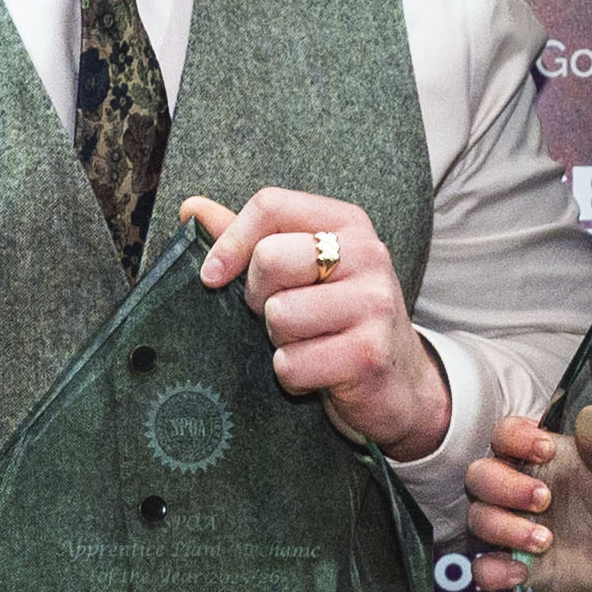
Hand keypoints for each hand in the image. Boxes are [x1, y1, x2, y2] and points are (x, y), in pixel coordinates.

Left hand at [185, 190, 449, 461]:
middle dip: (257, 297)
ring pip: (278, 314)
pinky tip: (318, 374)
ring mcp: (374, 303)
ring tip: (308, 344)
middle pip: (269, 258)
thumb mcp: (301, 272)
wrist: (400, 385)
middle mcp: (368, 254)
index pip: (271, 205)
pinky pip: (292, 363)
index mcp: (347, 223)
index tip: (212, 276)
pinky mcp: (369, 354)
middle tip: (280, 317)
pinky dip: (292, 376)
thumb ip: (250, 238)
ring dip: (279, 341)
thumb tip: (191, 209)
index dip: (230, 242)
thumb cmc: (337, 322)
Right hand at [465, 408, 591, 591]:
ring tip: (545, 539)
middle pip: (479, 475)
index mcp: (543, 457)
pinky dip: (492, 570)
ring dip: (503, 528)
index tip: (545, 450)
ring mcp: (515, 527)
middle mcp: (520, 488)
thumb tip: (591, 416)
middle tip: (544, 499)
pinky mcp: (517, 564)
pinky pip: (482, 567)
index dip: (515, 438)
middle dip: (504, 485)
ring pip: (477, 518)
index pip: (505, 434)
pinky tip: (521, 572)